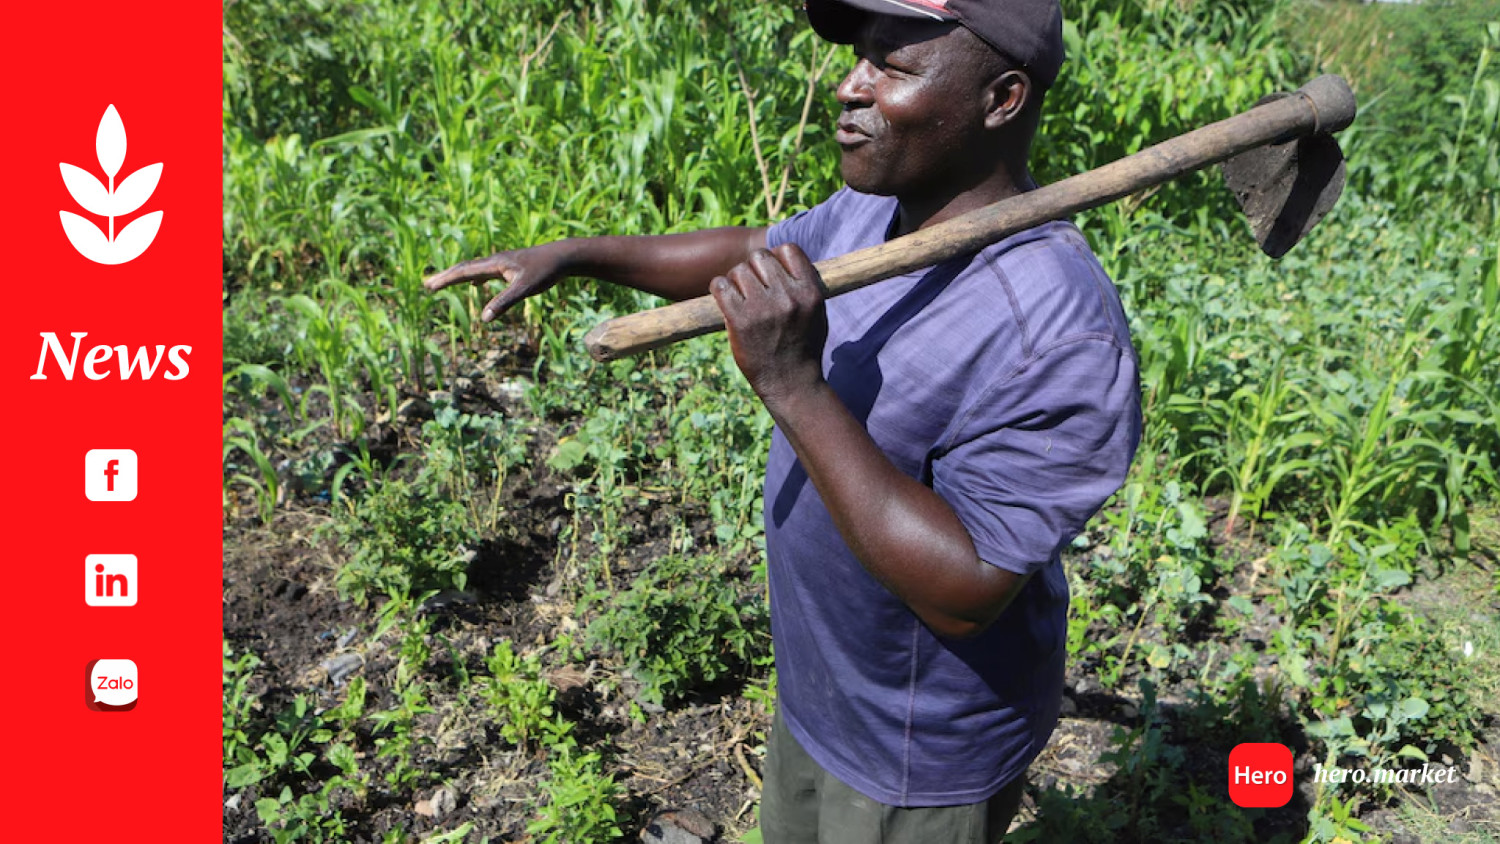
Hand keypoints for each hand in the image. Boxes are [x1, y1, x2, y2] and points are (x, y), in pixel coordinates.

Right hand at [423, 241, 570, 321]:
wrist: (564, 256)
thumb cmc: (546, 271)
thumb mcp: (525, 289)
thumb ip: (505, 302)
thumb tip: (485, 319)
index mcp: (495, 264)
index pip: (464, 271)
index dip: (446, 279)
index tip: (429, 286)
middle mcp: (495, 261)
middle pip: (464, 268)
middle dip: (445, 277)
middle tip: (426, 285)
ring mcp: (503, 263)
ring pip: (474, 269)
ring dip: (457, 277)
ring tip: (442, 283)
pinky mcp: (512, 267)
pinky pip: (487, 272)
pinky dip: (475, 278)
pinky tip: (476, 284)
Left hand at [710, 244, 827, 403]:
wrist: (791, 384)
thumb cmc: (803, 348)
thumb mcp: (817, 314)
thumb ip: (804, 286)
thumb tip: (786, 260)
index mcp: (809, 292)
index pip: (788, 250)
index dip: (776, 258)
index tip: (771, 274)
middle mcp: (788, 297)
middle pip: (760, 257)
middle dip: (753, 270)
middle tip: (752, 289)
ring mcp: (763, 308)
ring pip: (738, 270)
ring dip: (735, 282)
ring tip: (740, 300)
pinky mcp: (740, 320)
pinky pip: (720, 286)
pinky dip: (719, 290)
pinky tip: (725, 302)